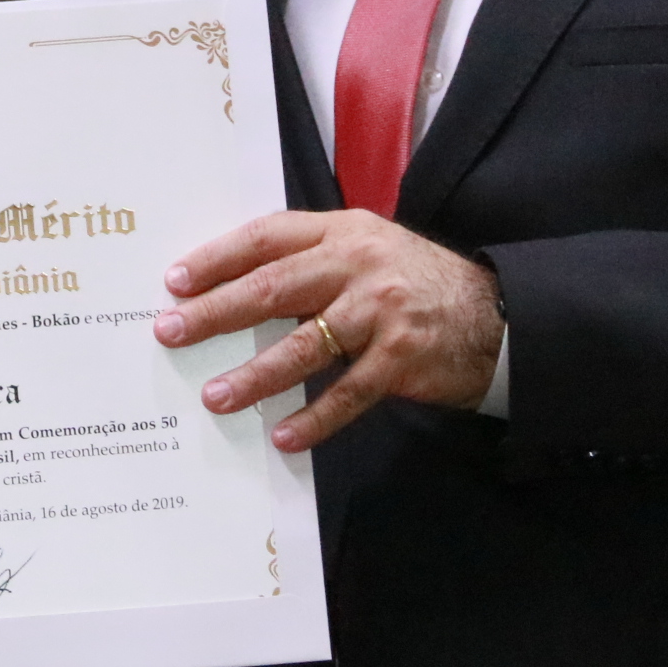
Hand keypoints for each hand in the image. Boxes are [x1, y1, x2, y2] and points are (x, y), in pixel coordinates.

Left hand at [155, 208, 503, 450]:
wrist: (497, 315)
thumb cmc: (416, 283)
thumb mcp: (368, 250)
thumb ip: (312, 260)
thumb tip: (234, 291)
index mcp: (343, 231)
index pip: (267, 237)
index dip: (217, 258)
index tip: (175, 281)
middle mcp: (359, 264)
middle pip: (272, 287)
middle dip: (215, 313)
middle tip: (171, 332)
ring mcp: (382, 311)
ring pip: (303, 345)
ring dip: (254, 375)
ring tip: (215, 396)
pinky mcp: (402, 358)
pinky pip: (346, 394)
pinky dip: (313, 419)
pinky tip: (283, 435)